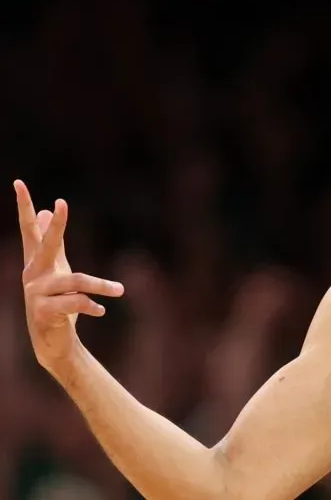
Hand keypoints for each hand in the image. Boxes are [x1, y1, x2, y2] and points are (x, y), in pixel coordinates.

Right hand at [15, 180, 124, 373]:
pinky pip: (75, 303)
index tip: (19, 183)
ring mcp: (35, 293)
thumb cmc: (57, 301)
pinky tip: (100, 311)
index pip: (29, 229)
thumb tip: (48, 210)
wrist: (52, 340)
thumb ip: (53, 242)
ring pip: (75, 281)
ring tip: (119, 290)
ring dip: (101, 286)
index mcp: (36, 261)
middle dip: (56, 226)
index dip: (24, 207)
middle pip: (46, 245)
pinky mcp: (43, 312)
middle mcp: (32, 274)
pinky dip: (91, 305)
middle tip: (60, 205)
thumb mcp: (57, 269)